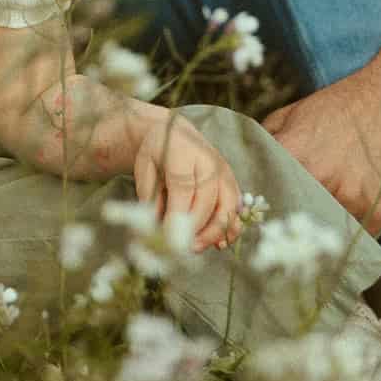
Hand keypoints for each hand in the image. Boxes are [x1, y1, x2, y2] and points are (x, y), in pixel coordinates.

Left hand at [132, 113, 241, 251]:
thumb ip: (150, 196)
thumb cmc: (158, 153)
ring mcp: (224, 172)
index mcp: (183, 153)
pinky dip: (230, 228)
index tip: (167, 238)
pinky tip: (219, 243)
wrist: (176, 133)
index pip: (183, 189)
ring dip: (213, 233)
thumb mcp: (145, 168)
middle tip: (180, 248)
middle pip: (208, 202)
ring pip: (227, 208)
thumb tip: (156, 227)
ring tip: (196, 247)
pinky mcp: (232, 182)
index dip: (177, 217)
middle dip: (195, 229)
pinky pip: (236, 209)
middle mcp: (209, 162)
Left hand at [262, 71, 380, 236]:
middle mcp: (323, 181)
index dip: (257, 212)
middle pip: (292, 221)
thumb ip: (266, 144)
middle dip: (285, 227)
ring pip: (324, 234)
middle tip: (278, 234)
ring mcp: (354, 201)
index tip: (250, 223)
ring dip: (317, 234)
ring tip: (311, 231)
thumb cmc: (344, 104)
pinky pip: (354, 239)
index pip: (262, 198)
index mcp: (294, 155)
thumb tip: (243, 172)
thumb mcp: (293, 115)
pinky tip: (342, 224)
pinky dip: (346, 235)